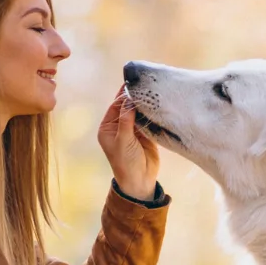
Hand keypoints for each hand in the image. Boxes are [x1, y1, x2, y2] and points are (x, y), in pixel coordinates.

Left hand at [97, 86, 159, 200]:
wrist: (140, 181)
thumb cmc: (126, 163)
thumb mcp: (123, 140)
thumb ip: (126, 120)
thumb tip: (129, 99)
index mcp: (107, 128)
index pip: (115, 106)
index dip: (124, 95)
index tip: (133, 83)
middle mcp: (119, 127)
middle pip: (127, 107)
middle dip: (135, 98)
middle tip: (146, 84)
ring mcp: (132, 130)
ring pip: (138, 112)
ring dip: (145, 104)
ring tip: (154, 91)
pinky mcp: (145, 134)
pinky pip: (148, 119)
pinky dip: (152, 113)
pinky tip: (158, 103)